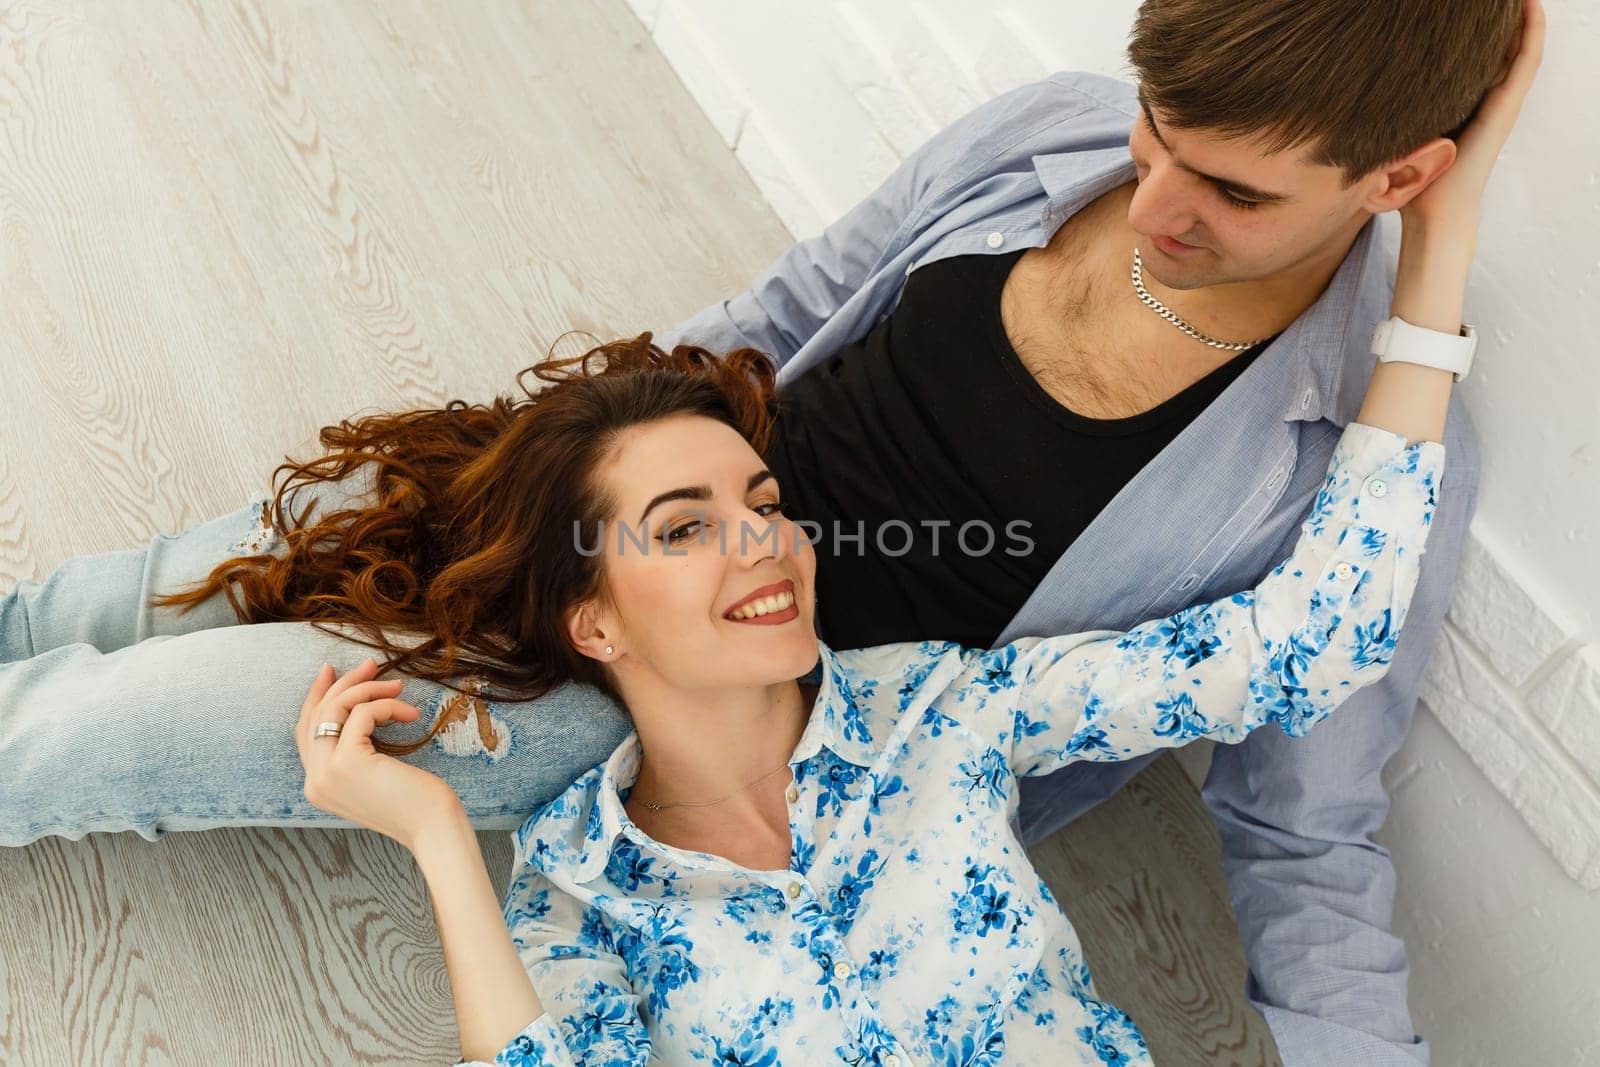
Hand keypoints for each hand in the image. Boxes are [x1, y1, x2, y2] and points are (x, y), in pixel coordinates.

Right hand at [295, 657, 464, 850]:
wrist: (434, 829)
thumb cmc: (416, 802)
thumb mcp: (376, 774)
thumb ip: (356, 751)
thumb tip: (356, 709)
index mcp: (318, 786)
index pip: (306, 732)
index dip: (316, 698)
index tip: (332, 671)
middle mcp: (314, 781)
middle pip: (316, 715)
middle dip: (343, 684)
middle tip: (371, 665)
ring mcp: (327, 773)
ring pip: (335, 709)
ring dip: (368, 689)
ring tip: (398, 686)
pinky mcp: (348, 761)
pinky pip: (362, 714)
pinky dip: (386, 705)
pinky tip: (410, 713)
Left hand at [1403, 0, 1545, 236]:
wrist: (1432, 214)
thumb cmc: (1410, 183)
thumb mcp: (1397, 137)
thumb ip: (1388, 116)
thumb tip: (1350, 98)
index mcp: (1462, 105)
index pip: (1471, 58)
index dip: (1469, 32)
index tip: (1453, 8)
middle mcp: (1485, 100)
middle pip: (1498, 46)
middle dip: (1496, 18)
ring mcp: (1499, 103)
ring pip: (1518, 47)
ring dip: (1519, 16)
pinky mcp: (1505, 108)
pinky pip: (1526, 61)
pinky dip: (1531, 31)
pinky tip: (1530, 5)